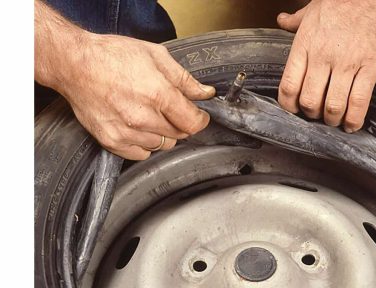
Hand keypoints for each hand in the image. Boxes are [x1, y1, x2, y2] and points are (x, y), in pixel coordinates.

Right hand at [41, 32, 214, 159]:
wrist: (74, 64)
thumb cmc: (112, 55)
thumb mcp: (155, 55)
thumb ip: (184, 79)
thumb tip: (206, 93)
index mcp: (158, 94)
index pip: (193, 123)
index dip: (200, 119)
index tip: (199, 115)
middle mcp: (143, 117)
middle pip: (179, 135)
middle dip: (181, 123)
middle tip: (170, 109)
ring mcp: (125, 132)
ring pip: (161, 145)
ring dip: (162, 133)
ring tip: (150, 114)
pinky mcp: (111, 141)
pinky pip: (140, 154)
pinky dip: (144, 144)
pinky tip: (138, 126)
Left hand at [277, 0, 375, 131]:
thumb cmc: (343, 0)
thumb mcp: (312, 9)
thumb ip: (295, 20)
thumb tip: (282, 20)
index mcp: (305, 45)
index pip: (288, 86)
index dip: (288, 105)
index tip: (293, 109)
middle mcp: (323, 57)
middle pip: (309, 101)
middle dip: (311, 115)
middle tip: (316, 115)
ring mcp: (348, 63)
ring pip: (334, 105)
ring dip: (332, 119)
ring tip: (334, 120)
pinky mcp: (371, 66)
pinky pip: (360, 100)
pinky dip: (355, 118)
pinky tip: (352, 124)